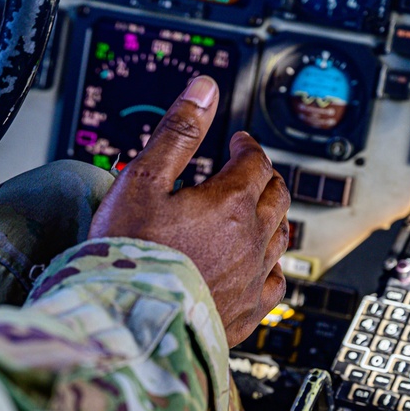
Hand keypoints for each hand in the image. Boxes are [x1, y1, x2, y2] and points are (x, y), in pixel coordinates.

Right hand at [89, 76, 290, 345]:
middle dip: (264, 177)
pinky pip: (276, 283)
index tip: (239, 142)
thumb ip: (178, 131)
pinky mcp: (246, 312)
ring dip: (271, 216)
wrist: (129, 319)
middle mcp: (251, 239)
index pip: (254, 161)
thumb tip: (204, 91)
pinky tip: (261, 266)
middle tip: (250, 170)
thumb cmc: (129, 253)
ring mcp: (252, 278)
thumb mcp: (143, 179)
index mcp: (230, 203)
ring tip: (256, 211)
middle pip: (275, 196)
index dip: (247, 146)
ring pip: (280, 236)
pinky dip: (272, 265)